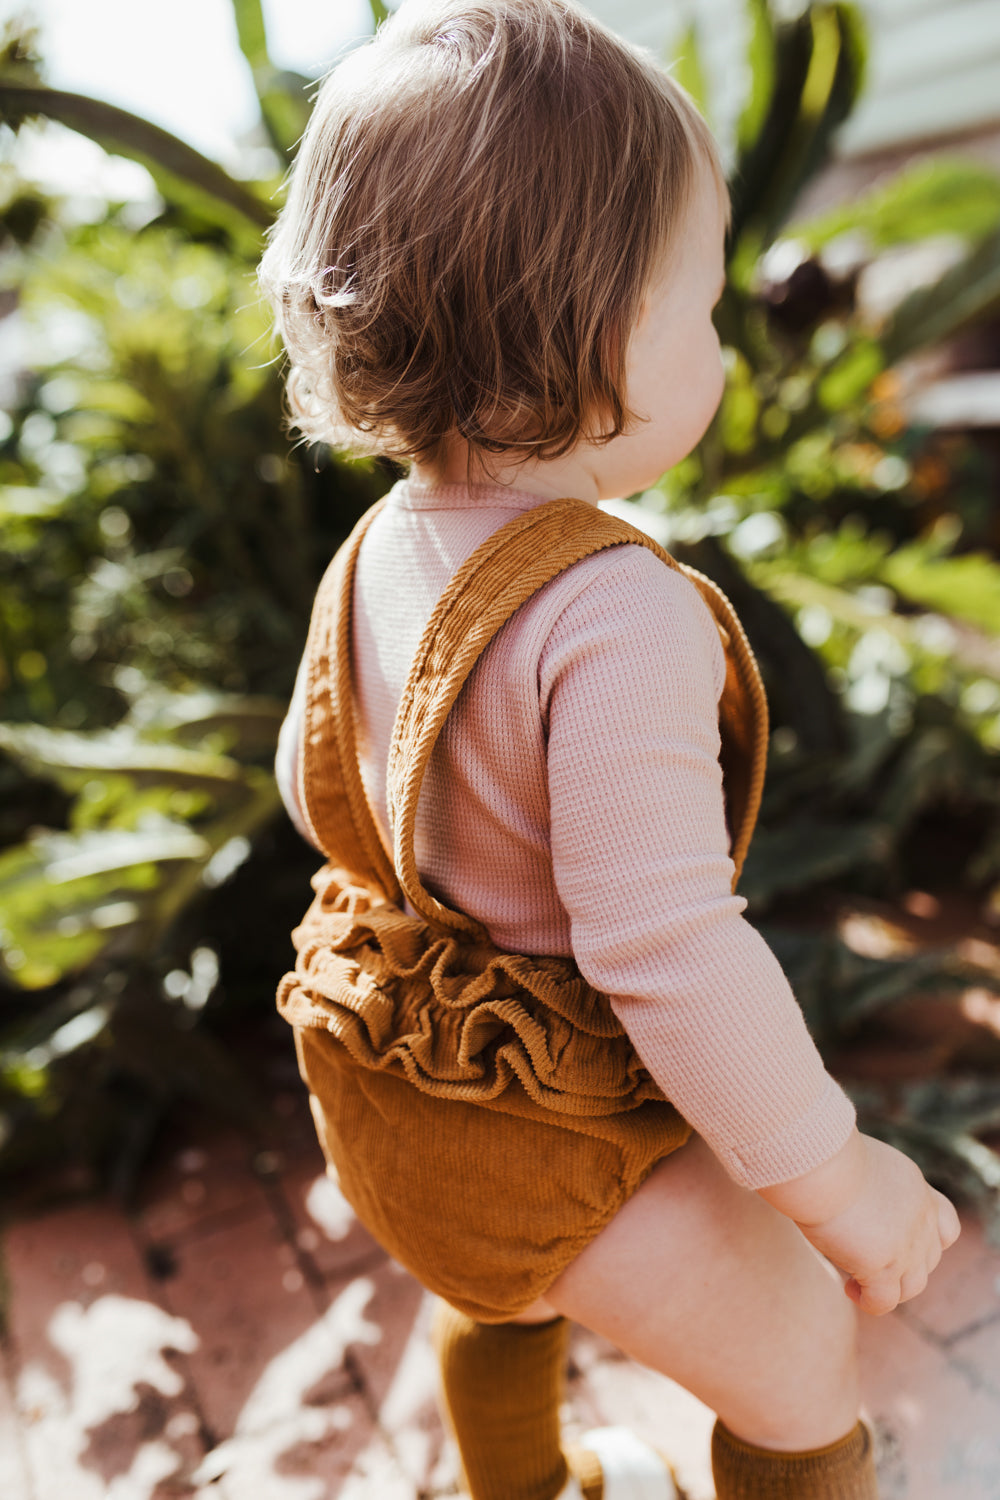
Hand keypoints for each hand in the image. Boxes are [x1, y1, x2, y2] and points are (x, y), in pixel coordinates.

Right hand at [794, 1136, 960, 1315]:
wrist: (820, 1161)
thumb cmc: (822, 1152)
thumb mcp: (859, 1160)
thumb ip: (867, 1182)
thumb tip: (849, 1195)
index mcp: (915, 1187)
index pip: (945, 1226)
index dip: (928, 1240)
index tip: (895, 1239)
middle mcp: (920, 1218)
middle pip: (928, 1260)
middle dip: (902, 1265)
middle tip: (867, 1259)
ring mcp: (906, 1245)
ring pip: (912, 1286)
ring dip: (889, 1289)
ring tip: (857, 1282)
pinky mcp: (883, 1266)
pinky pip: (884, 1302)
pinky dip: (869, 1301)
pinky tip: (850, 1289)